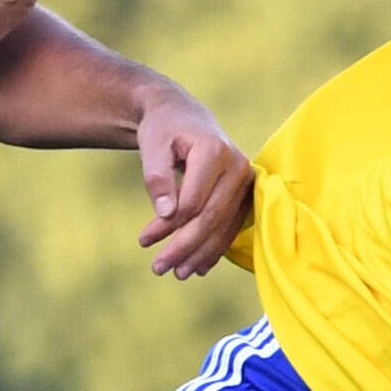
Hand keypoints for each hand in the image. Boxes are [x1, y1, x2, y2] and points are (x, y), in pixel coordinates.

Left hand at [132, 91, 254, 278]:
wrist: (184, 117)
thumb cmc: (164, 130)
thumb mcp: (152, 146)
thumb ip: (157, 177)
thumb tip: (166, 214)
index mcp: (215, 151)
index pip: (193, 201)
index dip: (168, 226)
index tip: (143, 240)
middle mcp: (238, 167)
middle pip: (211, 218)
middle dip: (184, 247)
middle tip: (158, 268)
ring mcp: (246, 182)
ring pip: (223, 227)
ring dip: (199, 254)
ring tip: (175, 273)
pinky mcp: (246, 194)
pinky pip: (231, 227)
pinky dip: (213, 248)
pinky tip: (196, 267)